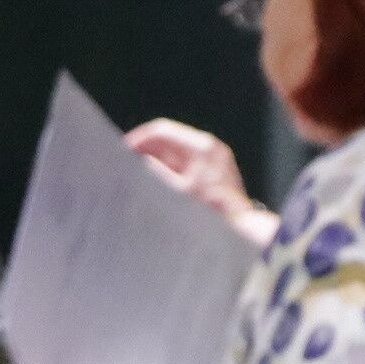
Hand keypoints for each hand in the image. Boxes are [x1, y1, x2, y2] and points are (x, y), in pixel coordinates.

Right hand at [124, 119, 279, 247]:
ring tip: (143, 180)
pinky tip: (163, 186)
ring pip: (176, 153)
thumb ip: (152, 173)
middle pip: (168, 141)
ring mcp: (215, 158)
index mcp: (200, 147)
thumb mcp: (175, 193)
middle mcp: (209, 147)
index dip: (137, 140)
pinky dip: (172, 171)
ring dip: (158, 163)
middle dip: (146, 153)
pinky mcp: (217, 170)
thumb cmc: (212, 215)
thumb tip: (134, 161)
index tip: (122, 153)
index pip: (160, 131)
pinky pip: (187, 163)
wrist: (242, 231)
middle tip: (128, 168)